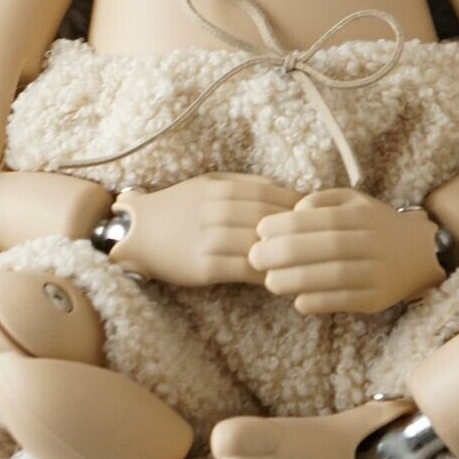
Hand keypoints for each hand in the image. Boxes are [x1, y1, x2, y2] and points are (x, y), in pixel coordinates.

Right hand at [109, 172, 298, 287]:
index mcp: (220, 188)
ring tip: (307, 260)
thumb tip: (284, 189)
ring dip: (285, 254)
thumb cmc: (180, 205)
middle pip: (268, 220)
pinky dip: (266, 273)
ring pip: (259, 246)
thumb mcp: (210, 182)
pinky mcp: (203, 267)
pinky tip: (281, 276)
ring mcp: (208, 240)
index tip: (316, 214)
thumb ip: (245, 183)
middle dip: (296, 230)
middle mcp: (215, 212)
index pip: (270, 195)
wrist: (139, 232)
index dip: (296, 205)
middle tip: (318, 239)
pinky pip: (244, 270)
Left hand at [248, 188, 445, 314]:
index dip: (286, 225)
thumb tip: (291, 212)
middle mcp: (373, 242)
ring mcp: (378, 272)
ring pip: (334, 277)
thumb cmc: (373, 225)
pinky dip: (319, 302)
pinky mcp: (379, 299)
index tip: (259, 231)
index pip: (320, 218)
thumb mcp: (352, 201)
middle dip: (284, 253)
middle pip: (325, 247)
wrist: (421, 253)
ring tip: (270, 281)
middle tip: (254, 257)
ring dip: (296, 280)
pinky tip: (297, 300)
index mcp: (362, 215)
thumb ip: (321, 201)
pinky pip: (346, 302)